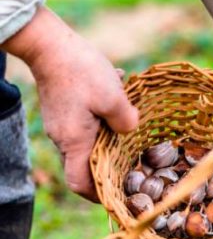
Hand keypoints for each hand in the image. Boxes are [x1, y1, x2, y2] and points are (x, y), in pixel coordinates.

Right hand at [1, 7, 137, 200]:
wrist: (49, 43)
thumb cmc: (80, 71)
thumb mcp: (113, 97)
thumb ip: (126, 121)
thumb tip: (131, 131)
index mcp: (75, 142)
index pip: (81, 184)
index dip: (98, 195)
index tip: (119, 194)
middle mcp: (64, 138)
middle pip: (88, 165)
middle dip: (112, 165)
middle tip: (136, 162)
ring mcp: (62, 124)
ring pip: (90, 141)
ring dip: (111, 135)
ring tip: (129, 119)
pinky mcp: (64, 111)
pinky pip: (87, 123)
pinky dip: (104, 117)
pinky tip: (118, 96)